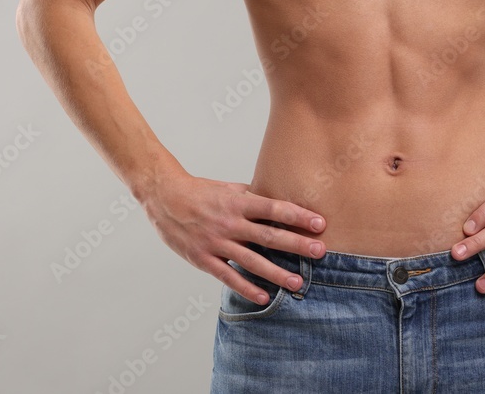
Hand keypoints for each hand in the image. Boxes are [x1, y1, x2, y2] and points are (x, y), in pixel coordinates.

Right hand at [138, 167, 326, 304]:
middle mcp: (229, 222)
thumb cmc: (200, 191)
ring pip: (251, 261)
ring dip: (276, 272)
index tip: (319, 223)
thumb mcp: (229, 188)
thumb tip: (279, 201)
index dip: (298, 216)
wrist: (164, 197)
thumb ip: (253, 197)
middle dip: (296, 244)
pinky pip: (228, 276)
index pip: (274, 209)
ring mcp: (216, 242)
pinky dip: (246, 288)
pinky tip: (264, 296)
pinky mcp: (203, 258)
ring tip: (297, 282)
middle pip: (268, 235)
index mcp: (238, 202)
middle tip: (320, 251)